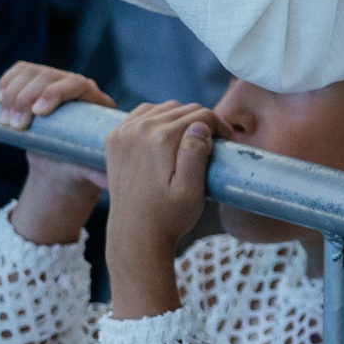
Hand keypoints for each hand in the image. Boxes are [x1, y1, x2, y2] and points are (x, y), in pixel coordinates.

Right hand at [0, 63, 111, 244]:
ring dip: (13, 93)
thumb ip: (96, 173)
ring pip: (31, 72)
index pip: (78, 84)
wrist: (58, 165)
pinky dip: (6, 81)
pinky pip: (20, 71)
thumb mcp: (85, 168)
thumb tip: (107, 181)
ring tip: (6, 121)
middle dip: (26, 98)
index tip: (37, 113)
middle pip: (49, 76)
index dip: (55, 93)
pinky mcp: (36, 84)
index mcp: (95, 101)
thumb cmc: (76, 166)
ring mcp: (55, 82)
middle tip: (15, 125)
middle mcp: (76, 86)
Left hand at [102, 101, 216, 314]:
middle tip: (214, 145)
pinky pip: (141, 113)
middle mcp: (138, 129)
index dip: (221, 126)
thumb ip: (196, 156)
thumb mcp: (192, 191)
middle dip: (202, 123)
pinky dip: (157, 118)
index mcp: (160, 139)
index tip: (228, 143)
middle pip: (183, 109)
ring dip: (181, 119)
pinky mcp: (114, 138)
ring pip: (164, 108)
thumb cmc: (169, 217)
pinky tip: (167, 135)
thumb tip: (201, 126)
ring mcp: (123, 132)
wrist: (135, 234)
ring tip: (191, 142)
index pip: (201, 116)